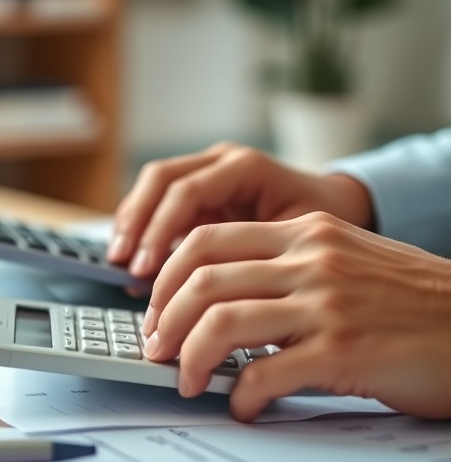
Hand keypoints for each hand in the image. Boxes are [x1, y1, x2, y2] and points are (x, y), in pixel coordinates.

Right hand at [107, 143, 373, 278]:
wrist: (343, 211)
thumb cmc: (326, 232)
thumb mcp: (294, 246)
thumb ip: (250, 263)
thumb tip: (204, 298)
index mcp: (246, 168)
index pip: (186, 191)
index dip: (160, 231)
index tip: (146, 269)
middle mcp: (222, 162)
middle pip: (160, 180)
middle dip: (136, 223)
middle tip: (123, 263)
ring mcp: (207, 172)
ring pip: (152, 187)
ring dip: (131, 223)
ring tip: (118, 262)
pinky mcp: (199, 192)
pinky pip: (158, 202)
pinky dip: (141, 228)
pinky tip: (132, 259)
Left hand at [141, 211, 450, 421]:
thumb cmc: (413, 301)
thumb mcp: (345, 259)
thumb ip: (285, 266)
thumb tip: (217, 299)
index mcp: (305, 232)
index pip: (206, 240)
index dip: (166, 278)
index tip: (155, 309)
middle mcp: (311, 259)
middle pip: (202, 279)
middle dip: (165, 319)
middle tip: (156, 349)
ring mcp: (326, 302)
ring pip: (222, 321)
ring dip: (190, 357)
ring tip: (187, 380)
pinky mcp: (343, 349)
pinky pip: (267, 373)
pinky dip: (242, 395)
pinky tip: (243, 407)